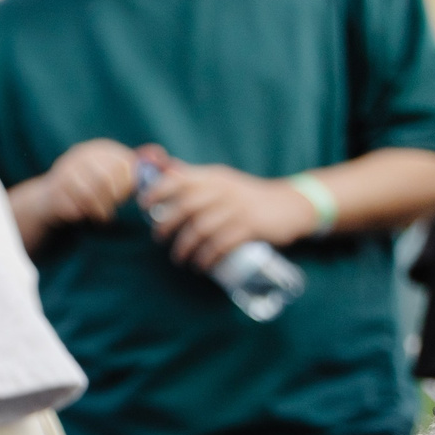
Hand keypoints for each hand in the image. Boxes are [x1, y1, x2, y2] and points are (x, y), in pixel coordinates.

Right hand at [37, 139, 140, 228]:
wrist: (52, 198)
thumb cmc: (91, 186)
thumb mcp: (113, 172)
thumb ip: (137, 165)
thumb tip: (161, 156)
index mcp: (99, 148)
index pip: (124, 165)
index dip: (128, 184)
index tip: (125, 195)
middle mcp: (80, 155)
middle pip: (106, 180)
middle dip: (113, 199)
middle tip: (113, 208)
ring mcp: (64, 172)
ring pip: (88, 195)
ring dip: (99, 210)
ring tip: (103, 216)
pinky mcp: (53, 190)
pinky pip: (74, 207)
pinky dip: (82, 215)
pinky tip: (85, 216)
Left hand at [133, 148, 319, 269]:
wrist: (290, 205)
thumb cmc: (247, 196)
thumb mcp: (222, 181)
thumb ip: (194, 178)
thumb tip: (162, 170)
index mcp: (214, 177)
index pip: (181, 177)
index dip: (158, 189)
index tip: (143, 204)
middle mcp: (224, 190)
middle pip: (187, 205)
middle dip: (167, 223)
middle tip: (159, 237)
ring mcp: (238, 208)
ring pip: (202, 228)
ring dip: (186, 246)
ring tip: (179, 258)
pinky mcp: (251, 226)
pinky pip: (222, 243)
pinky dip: (208, 256)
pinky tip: (202, 264)